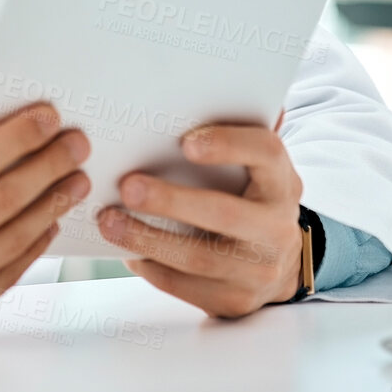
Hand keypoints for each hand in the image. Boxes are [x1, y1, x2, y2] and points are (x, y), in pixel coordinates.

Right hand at [0, 94, 89, 327]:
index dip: (17, 138)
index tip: (48, 117)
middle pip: (5, 201)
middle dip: (48, 167)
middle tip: (77, 144)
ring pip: (14, 240)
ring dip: (52, 205)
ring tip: (75, 178)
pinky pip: (6, 275)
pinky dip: (33, 246)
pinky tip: (49, 219)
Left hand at [96, 123, 303, 317]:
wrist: (281, 263)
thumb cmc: (252, 197)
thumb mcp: (258, 168)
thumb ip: (240, 133)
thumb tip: (214, 91)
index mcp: (282, 181)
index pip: (266, 154)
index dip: (228, 145)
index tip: (185, 142)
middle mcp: (277, 227)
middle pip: (223, 213)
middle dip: (171, 201)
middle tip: (126, 186)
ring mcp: (259, 270)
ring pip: (199, 257)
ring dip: (147, 238)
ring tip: (108, 220)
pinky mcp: (235, 301)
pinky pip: (187, 287)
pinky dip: (153, 268)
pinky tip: (128, 251)